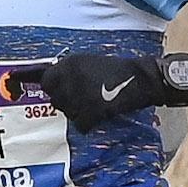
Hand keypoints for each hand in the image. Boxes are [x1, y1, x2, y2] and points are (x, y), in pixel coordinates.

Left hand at [26, 50, 177, 130]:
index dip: (54, 88)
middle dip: (66, 101)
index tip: (62, 91)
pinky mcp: (90, 111)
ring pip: (68, 113)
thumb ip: (70, 71)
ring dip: (78, 112)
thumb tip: (54, 83)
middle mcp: (70, 78)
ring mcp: (79, 96)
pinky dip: (89, 123)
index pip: (46, 81)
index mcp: (69, 63)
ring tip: (95, 104)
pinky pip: (81, 125)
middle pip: (56, 99)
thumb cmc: (119, 70)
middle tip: (83, 99)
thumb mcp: (89, 62)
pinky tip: (99, 115)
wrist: (142, 78)